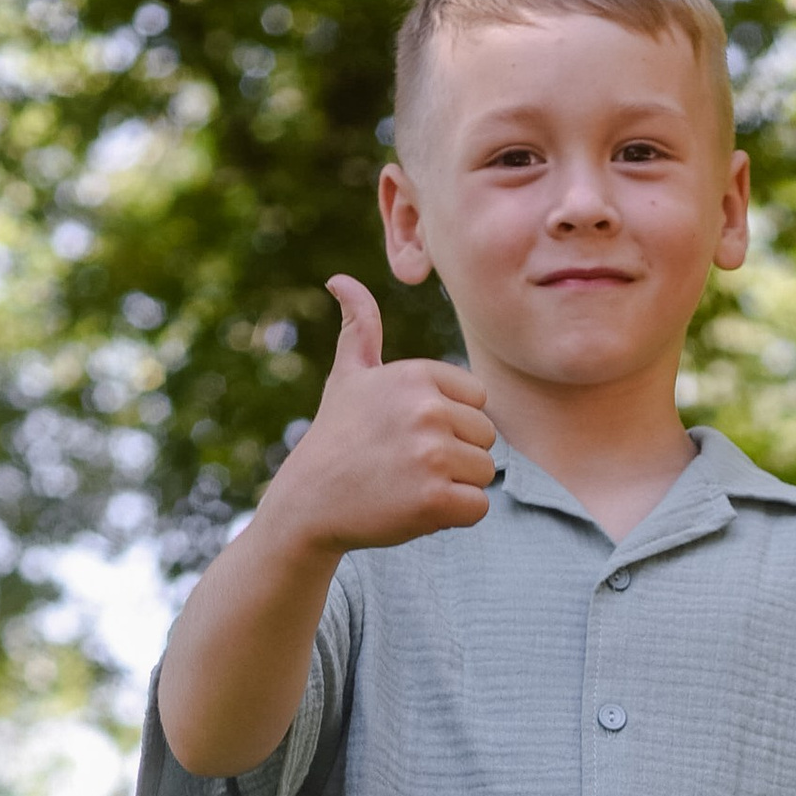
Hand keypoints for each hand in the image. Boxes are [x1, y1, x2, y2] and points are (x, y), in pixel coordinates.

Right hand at [262, 277, 496, 555]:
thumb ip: (360, 327)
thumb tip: (339, 279)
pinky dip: (454, 515)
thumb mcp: (348, 376)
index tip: (409, 433)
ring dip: (456, 485)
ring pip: (485, 471)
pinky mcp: (435, 500)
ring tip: (411, 484)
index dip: (450, 421)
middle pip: (486, 436)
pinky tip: (416, 507)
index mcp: (417, 375)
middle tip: (408, 463)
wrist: (310, 503)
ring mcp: (432, 455)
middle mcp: (427, 409)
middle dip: (456, 454)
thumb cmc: (335, 437)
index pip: (477, 398)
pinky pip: (478, 507)